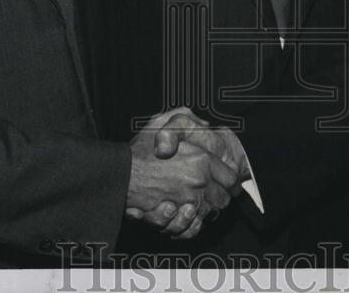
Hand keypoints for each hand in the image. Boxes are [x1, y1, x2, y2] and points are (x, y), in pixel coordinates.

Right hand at [126, 109, 238, 237]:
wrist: (117, 175)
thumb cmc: (138, 150)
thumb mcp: (164, 122)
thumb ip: (186, 120)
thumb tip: (205, 125)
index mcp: (201, 160)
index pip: (230, 177)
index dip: (231, 180)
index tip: (229, 182)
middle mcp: (197, 182)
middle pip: (223, 198)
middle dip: (220, 196)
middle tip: (214, 193)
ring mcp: (186, 202)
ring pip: (209, 214)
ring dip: (205, 210)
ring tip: (196, 203)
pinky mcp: (174, 219)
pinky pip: (192, 229)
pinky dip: (190, 225)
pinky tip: (183, 214)